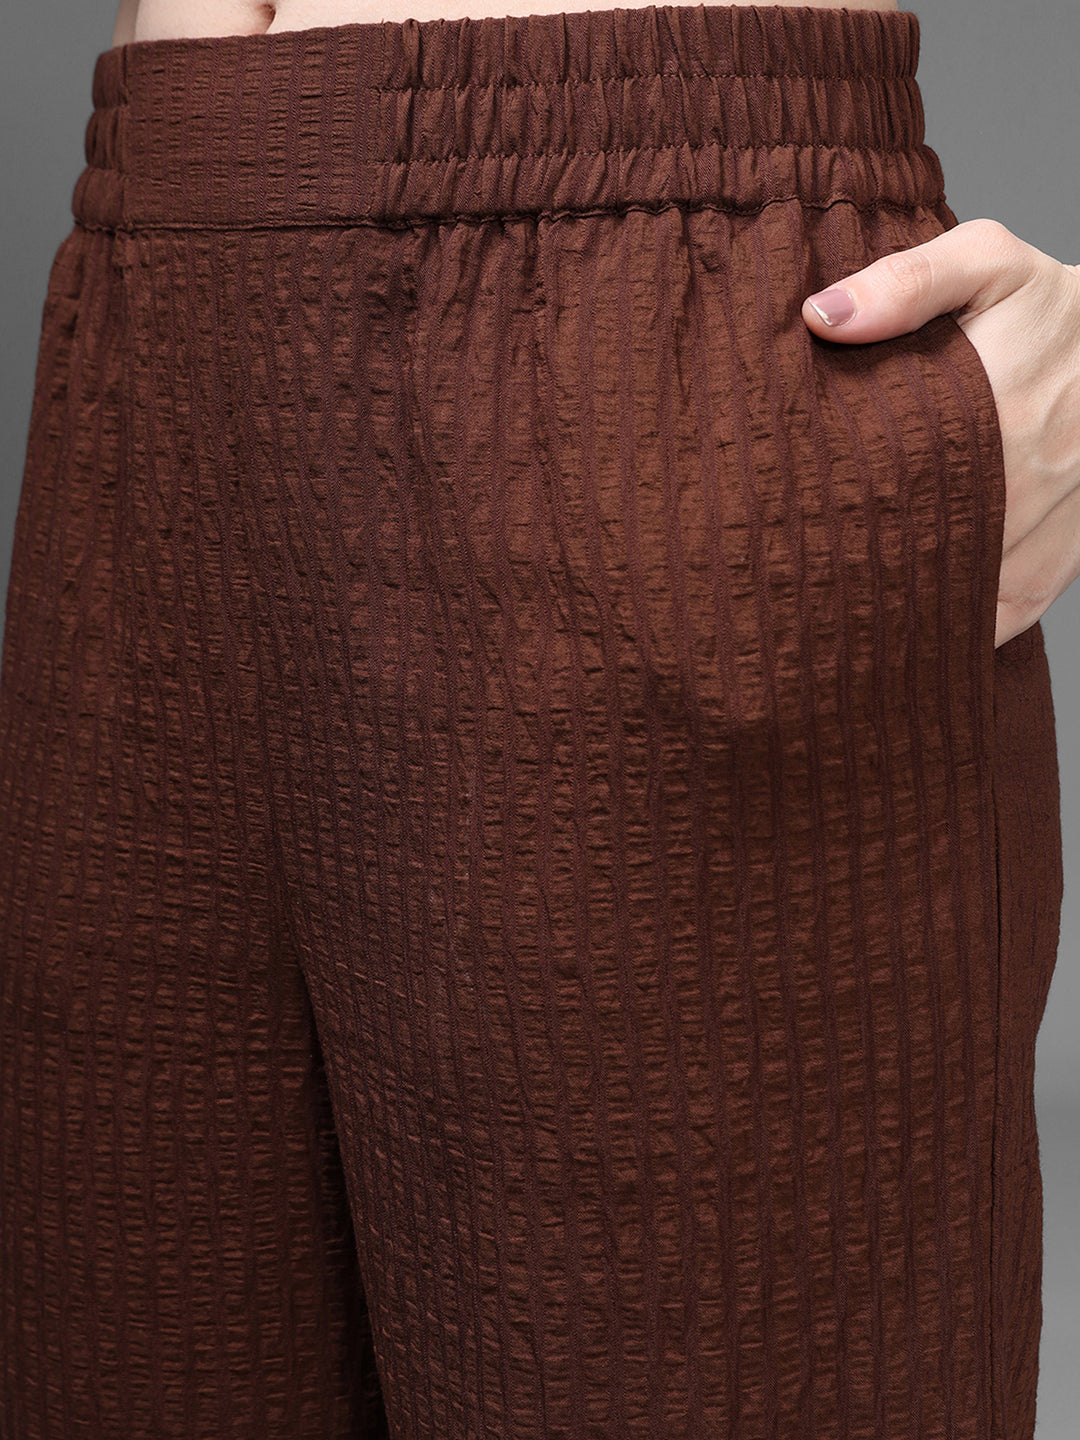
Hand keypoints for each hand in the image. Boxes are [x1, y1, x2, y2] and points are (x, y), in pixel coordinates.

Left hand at [801, 218, 1079, 649]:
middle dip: (865, 571)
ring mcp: (1059, 513)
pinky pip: (1020, 606)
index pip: (904, 468)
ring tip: (841, 631)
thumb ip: (910, 281)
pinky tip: (921, 644)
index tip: (787, 533)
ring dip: (912, 609)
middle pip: (932, 539)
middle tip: (796, 599)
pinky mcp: (1074, 546)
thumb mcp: (989, 264)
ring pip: (975, 583)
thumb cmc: (1048, 303)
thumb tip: (823, 317)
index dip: (843, 506)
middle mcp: (1036, 465)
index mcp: (1002, 394)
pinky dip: (971, 630)